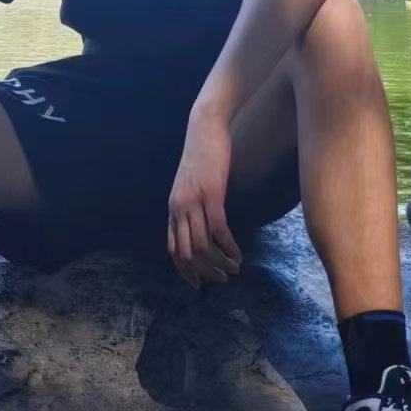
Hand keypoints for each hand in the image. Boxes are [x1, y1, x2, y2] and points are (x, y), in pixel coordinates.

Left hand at [167, 111, 241, 289]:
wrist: (204, 127)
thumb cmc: (201, 153)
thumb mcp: (190, 183)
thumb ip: (192, 204)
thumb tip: (200, 224)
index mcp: (173, 208)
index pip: (172, 249)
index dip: (184, 271)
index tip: (198, 284)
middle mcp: (179, 208)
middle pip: (187, 253)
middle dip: (204, 272)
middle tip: (222, 279)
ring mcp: (194, 202)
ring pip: (202, 246)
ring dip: (220, 263)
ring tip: (234, 268)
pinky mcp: (211, 194)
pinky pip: (218, 230)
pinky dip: (228, 247)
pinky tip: (238, 253)